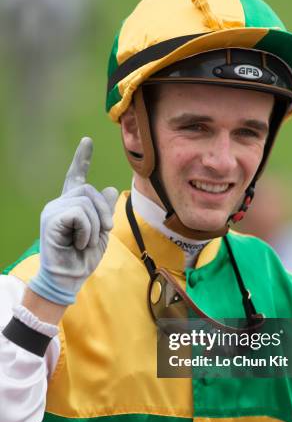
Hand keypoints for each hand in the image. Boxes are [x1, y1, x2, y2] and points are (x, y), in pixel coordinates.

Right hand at [28, 137, 118, 304]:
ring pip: (87, 202)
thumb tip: (109, 188)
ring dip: (96, 226)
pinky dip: (87, 231)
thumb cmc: (82, 260)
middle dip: (104, 212)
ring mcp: (53, 211)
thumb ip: (103, 212)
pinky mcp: (51, 219)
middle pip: (90, 190)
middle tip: (104, 232)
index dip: (82, 159)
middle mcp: (59, 204)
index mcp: (70, 206)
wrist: (68, 280)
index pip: (76, 177)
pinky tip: (78, 244)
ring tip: (86, 243)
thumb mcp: (100, 233)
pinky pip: (80, 214)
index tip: (87, 141)